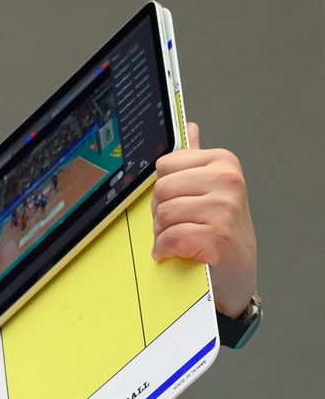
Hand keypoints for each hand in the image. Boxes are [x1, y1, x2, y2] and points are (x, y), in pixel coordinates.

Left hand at [151, 122, 258, 316]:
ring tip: (183, 239)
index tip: (182, 201)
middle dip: (161, 212)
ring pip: (163, 214)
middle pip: (161, 190)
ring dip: (163, 233)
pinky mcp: (216, 237)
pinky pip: (169, 238)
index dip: (165, 190)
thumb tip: (189, 127)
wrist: (237, 271)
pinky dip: (166, 250)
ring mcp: (224, 208)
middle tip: (182, 224)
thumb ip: (195, 160)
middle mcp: (227, 180)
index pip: (164, 166)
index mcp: (222, 162)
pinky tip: (179, 252)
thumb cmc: (218, 230)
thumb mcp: (210, 189)